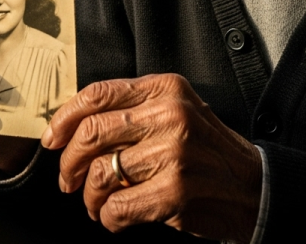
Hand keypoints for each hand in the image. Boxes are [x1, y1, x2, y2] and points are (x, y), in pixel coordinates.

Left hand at [42, 73, 261, 242]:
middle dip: (70, 162)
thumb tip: (71, 125)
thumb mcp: (174, 109)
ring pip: (101, 172)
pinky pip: (118, 206)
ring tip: (95, 202)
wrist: (253, 186)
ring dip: (89, 196)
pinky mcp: (176, 191)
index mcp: (163, 88)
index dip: (65, 117)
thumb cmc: (205, 148)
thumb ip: (130, 109)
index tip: (52, 138)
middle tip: (67, 178)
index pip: (97, 94)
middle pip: (92, 133)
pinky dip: (108, 217)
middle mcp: (168, 114)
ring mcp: (173, 153)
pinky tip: (114, 217)